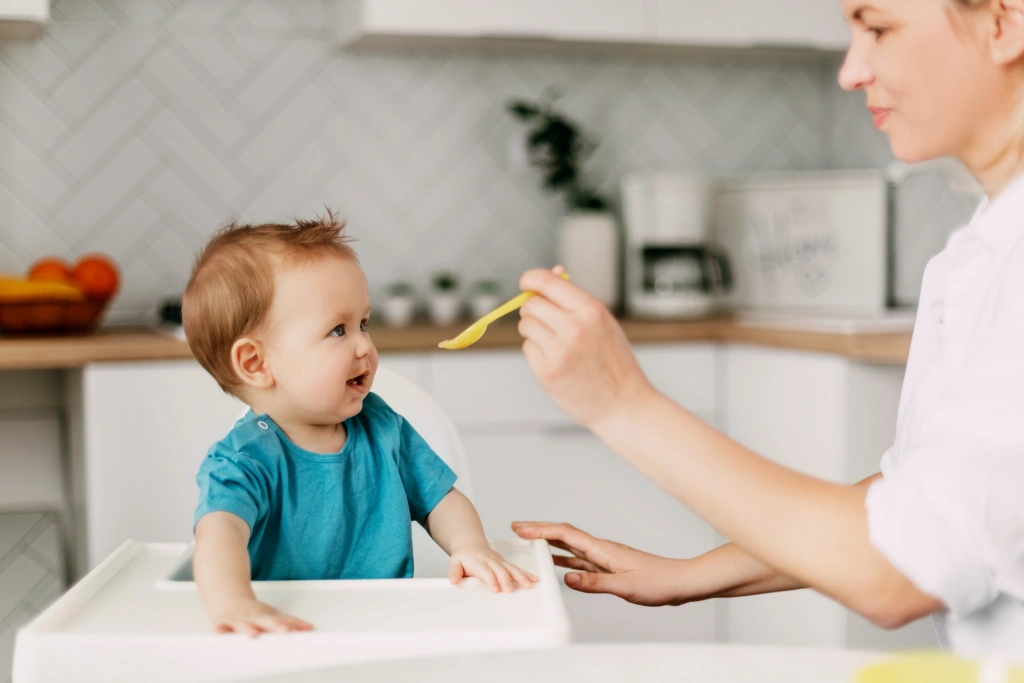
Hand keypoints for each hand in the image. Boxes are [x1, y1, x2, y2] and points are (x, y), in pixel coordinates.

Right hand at [207, 597, 312, 636]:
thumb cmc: (253, 611)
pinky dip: (220, 629)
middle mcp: (254, 616)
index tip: (303, 629)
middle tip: (285, 631)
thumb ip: (291, 622)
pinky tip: (219, 632)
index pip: (282, 620)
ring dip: (248, 629)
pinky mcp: (223, 622)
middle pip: (266, 621)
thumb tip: (309, 628)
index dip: (292, 624)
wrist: (229, 597)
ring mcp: (239, 619)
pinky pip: (220, 627)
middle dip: (275, 626)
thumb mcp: (273, 615)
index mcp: (267, 615)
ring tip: (254, 634)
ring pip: (243, 624)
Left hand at [449, 543, 539, 592]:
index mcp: (478, 562)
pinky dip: (526, 573)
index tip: (496, 589)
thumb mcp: (454, 561)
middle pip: (501, 570)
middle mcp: (491, 561)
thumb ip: (454, 571)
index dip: (491, 580)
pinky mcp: (505, 563)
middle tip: (511, 590)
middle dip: (507, 580)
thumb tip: (453, 581)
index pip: (486, 571)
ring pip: (512, 568)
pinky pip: (517, 568)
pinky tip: (535, 579)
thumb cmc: (463, 556)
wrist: (470, 544)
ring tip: (529, 584)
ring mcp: (500, 562)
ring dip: (521, 576)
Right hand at [513, 521, 708, 606]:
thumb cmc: (659, 582)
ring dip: (549, 544)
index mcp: (602, 550)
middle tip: (516, 529)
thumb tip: (567, 578)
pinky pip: (580, 559)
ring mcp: (605, 557)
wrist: (682, 581)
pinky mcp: (610, 566)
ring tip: (529, 544)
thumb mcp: (625, 586)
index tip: (521, 527)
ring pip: (570, 546)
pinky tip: (558, 566)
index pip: (566, 534)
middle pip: (564, 535)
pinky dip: (565, 559)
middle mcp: (601, 549)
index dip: (541, 530)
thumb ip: (595, 582)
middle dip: (539, 531)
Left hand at [517, 267, 655, 428]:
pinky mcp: (547, 372)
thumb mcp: (603, 323)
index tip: (526, 284)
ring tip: (555, 343)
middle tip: (544, 320)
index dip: (530, 279)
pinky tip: (556, 361)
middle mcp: (574, 328)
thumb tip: (553, 272)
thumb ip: (576, 299)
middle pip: (531, 304)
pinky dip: (536, 352)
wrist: (624, 405)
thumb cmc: (614, 362)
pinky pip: (528, 349)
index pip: (546, 282)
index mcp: (591, 310)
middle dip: (533, 309)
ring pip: (525, 326)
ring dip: (534, 331)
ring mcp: (559, 351)